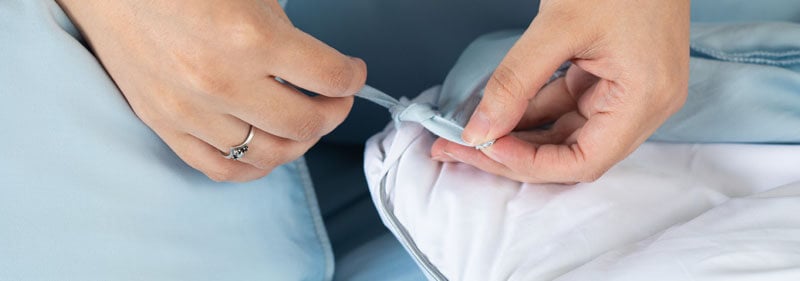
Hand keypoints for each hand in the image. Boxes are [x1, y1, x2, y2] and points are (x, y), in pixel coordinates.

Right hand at [57, 0, 365, 181]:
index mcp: (251, 37)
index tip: (353, 73)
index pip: (330, 77)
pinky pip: (221, 169)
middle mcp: (223, 82)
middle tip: (334, 99)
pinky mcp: (165, 125)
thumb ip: (289, 34)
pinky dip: (255, 167)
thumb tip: (316, 70)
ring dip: (298, 142)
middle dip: (333, 112)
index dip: (353, 76)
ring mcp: (191, 110)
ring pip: (269, 155)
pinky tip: (267, 149)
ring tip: (301, 122)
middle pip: (306, 125)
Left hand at [431, 0, 689, 182]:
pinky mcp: (609, 75)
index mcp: (645, 98)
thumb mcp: (559, 24)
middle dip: (510, 153)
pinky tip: (492, 112)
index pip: (583, 162)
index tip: (484, 147)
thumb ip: (515, 81)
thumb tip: (478, 129)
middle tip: (456, 148)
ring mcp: (626, 90)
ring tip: (463, 135)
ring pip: (562, 132)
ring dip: (514, 134)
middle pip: (569, 153)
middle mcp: (643, 104)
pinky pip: (564, 105)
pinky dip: (528, 110)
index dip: (530, 163)